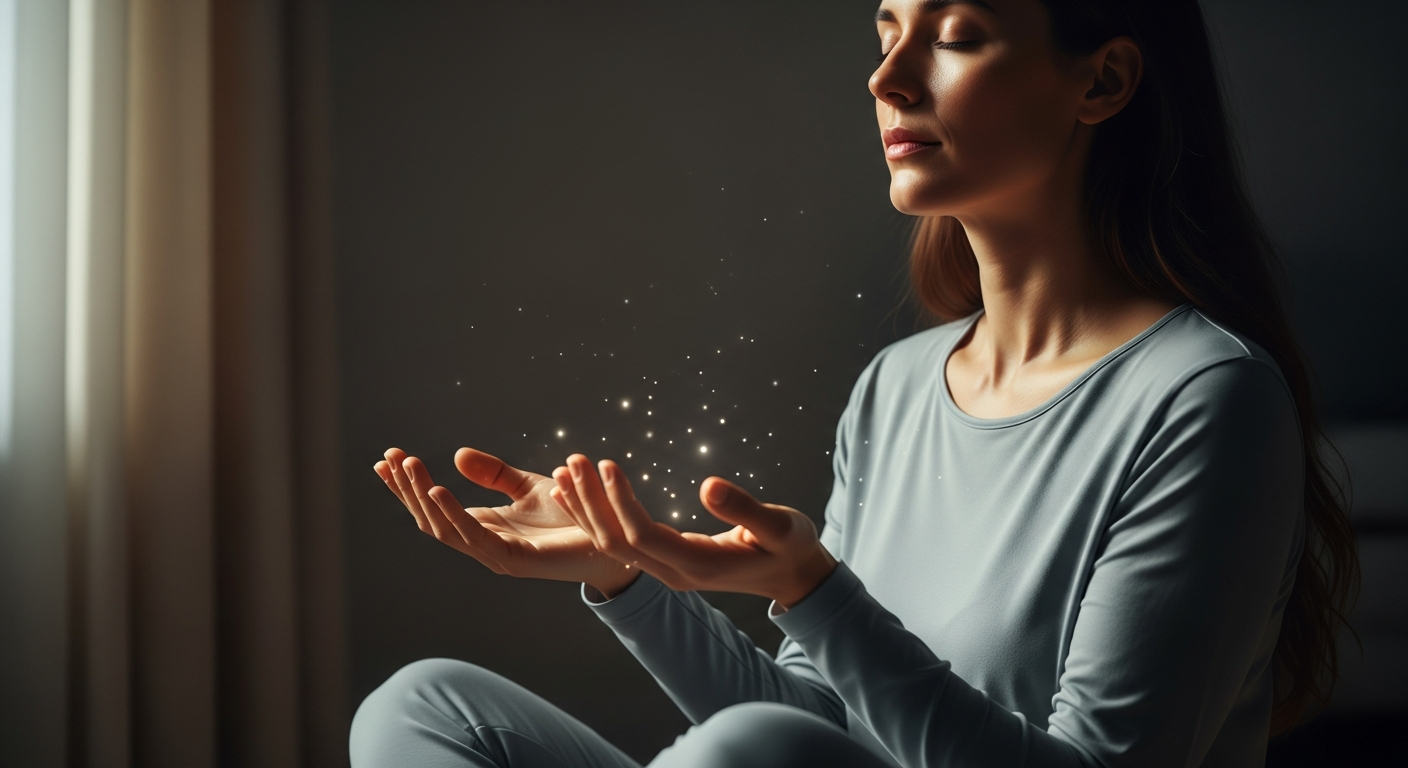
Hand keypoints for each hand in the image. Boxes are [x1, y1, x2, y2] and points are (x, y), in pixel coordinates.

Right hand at [374, 447, 638, 596]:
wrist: (612, 540)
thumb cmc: (572, 517)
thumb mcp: (528, 487)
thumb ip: (494, 474)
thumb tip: (457, 455)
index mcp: (483, 528)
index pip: (433, 509)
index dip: (408, 486)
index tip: (388, 458)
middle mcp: (483, 545)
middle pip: (431, 520)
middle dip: (407, 490)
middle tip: (389, 458)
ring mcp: (495, 556)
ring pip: (445, 529)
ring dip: (423, 497)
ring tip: (408, 467)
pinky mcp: (513, 560)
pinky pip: (473, 536)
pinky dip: (453, 513)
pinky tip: (437, 490)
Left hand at [550, 454, 836, 608]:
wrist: (792, 576)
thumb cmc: (789, 547)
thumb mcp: (780, 526)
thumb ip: (746, 508)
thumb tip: (707, 485)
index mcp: (698, 566)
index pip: (642, 535)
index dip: (620, 501)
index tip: (608, 464)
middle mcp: (674, 573)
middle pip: (616, 541)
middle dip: (591, 501)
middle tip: (573, 460)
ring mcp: (667, 571)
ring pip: (612, 544)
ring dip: (586, 508)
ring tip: (565, 472)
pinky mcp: (665, 562)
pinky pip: (620, 543)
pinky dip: (595, 517)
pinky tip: (576, 495)